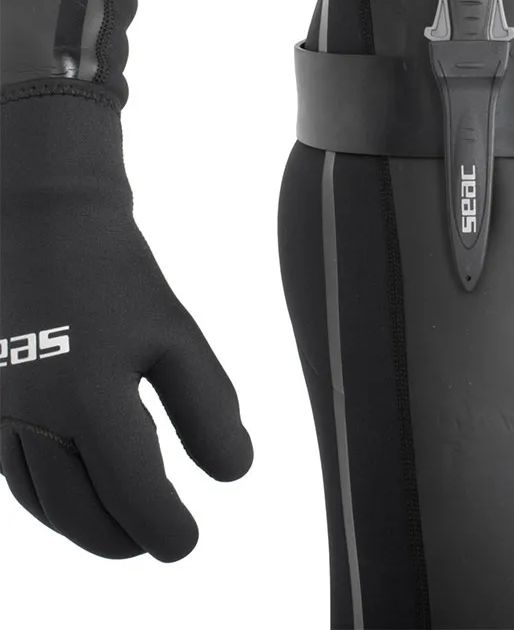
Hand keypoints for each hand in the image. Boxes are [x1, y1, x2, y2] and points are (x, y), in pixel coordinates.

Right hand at [0, 95, 252, 560]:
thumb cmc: (119, 277)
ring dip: (83, 525)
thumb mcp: (176, 338)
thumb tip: (235, 473)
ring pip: (42, 501)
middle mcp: (35, 422)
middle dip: (123, 537)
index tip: (187, 543)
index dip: (164, 529)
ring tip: (123, 532)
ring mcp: (1, 415)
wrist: (44, 224)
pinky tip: (76, 495)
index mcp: (90, 405)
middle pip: (81, 512)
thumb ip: (208, 408)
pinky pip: (15, 474)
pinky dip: (49, 499)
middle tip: (159, 544)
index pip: (134, 496)